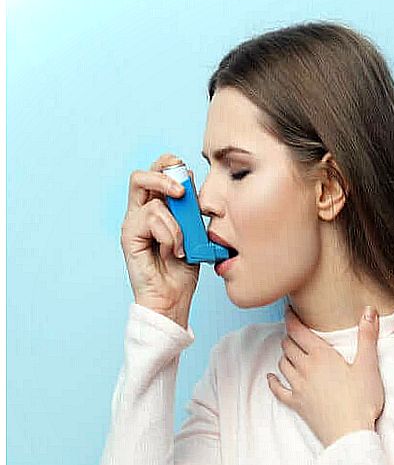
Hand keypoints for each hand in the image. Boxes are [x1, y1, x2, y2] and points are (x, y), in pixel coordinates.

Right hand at [121, 153, 199, 319]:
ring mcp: (132, 224)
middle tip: (183, 193)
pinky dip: (170, 234)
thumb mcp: (194, 232)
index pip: (156, 174)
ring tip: (182, 245)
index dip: (170, 166)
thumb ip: (189, 209)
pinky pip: (152, 219)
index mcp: (155, 208)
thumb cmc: (183, 269)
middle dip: (164, 177)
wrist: (173, 298)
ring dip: (176, 223)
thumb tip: (191, 180)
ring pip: (153, 202)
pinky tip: (173, 251)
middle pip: (141, 176)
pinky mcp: (129, 237)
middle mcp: (139, 213)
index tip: (190, 175)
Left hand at [267, 304, 385, 448]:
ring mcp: (298, 387)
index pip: (298, 331)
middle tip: (296, 331)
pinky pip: (278, 390)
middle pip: (288, 346)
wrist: (350, 434)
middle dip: (290, 336)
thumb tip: (368, 309)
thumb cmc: (362, 400)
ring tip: (291, 350)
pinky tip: (271, 378)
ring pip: (283, 364)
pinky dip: (273, 382)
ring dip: (285, 355)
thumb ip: (367, 336)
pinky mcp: (297, 404)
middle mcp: (305, 368)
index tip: (288, 310)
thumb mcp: (369, 365)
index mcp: (321, 356)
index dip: (291, 318)